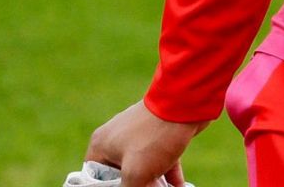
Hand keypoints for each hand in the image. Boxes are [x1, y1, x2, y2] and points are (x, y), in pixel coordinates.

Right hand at [85, 100, 203, 185]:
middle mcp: (117, 139)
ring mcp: (140, 135)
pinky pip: (160, 161)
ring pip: (143, 168)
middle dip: (136, 186)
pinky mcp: (160, 135)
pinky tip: (179, 186)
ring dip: (154, 184)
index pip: (95, 177)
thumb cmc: (155, 137)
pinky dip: (169, 175)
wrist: (187, 104)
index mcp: (102, 146)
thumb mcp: (136, 173)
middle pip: (121, 175)